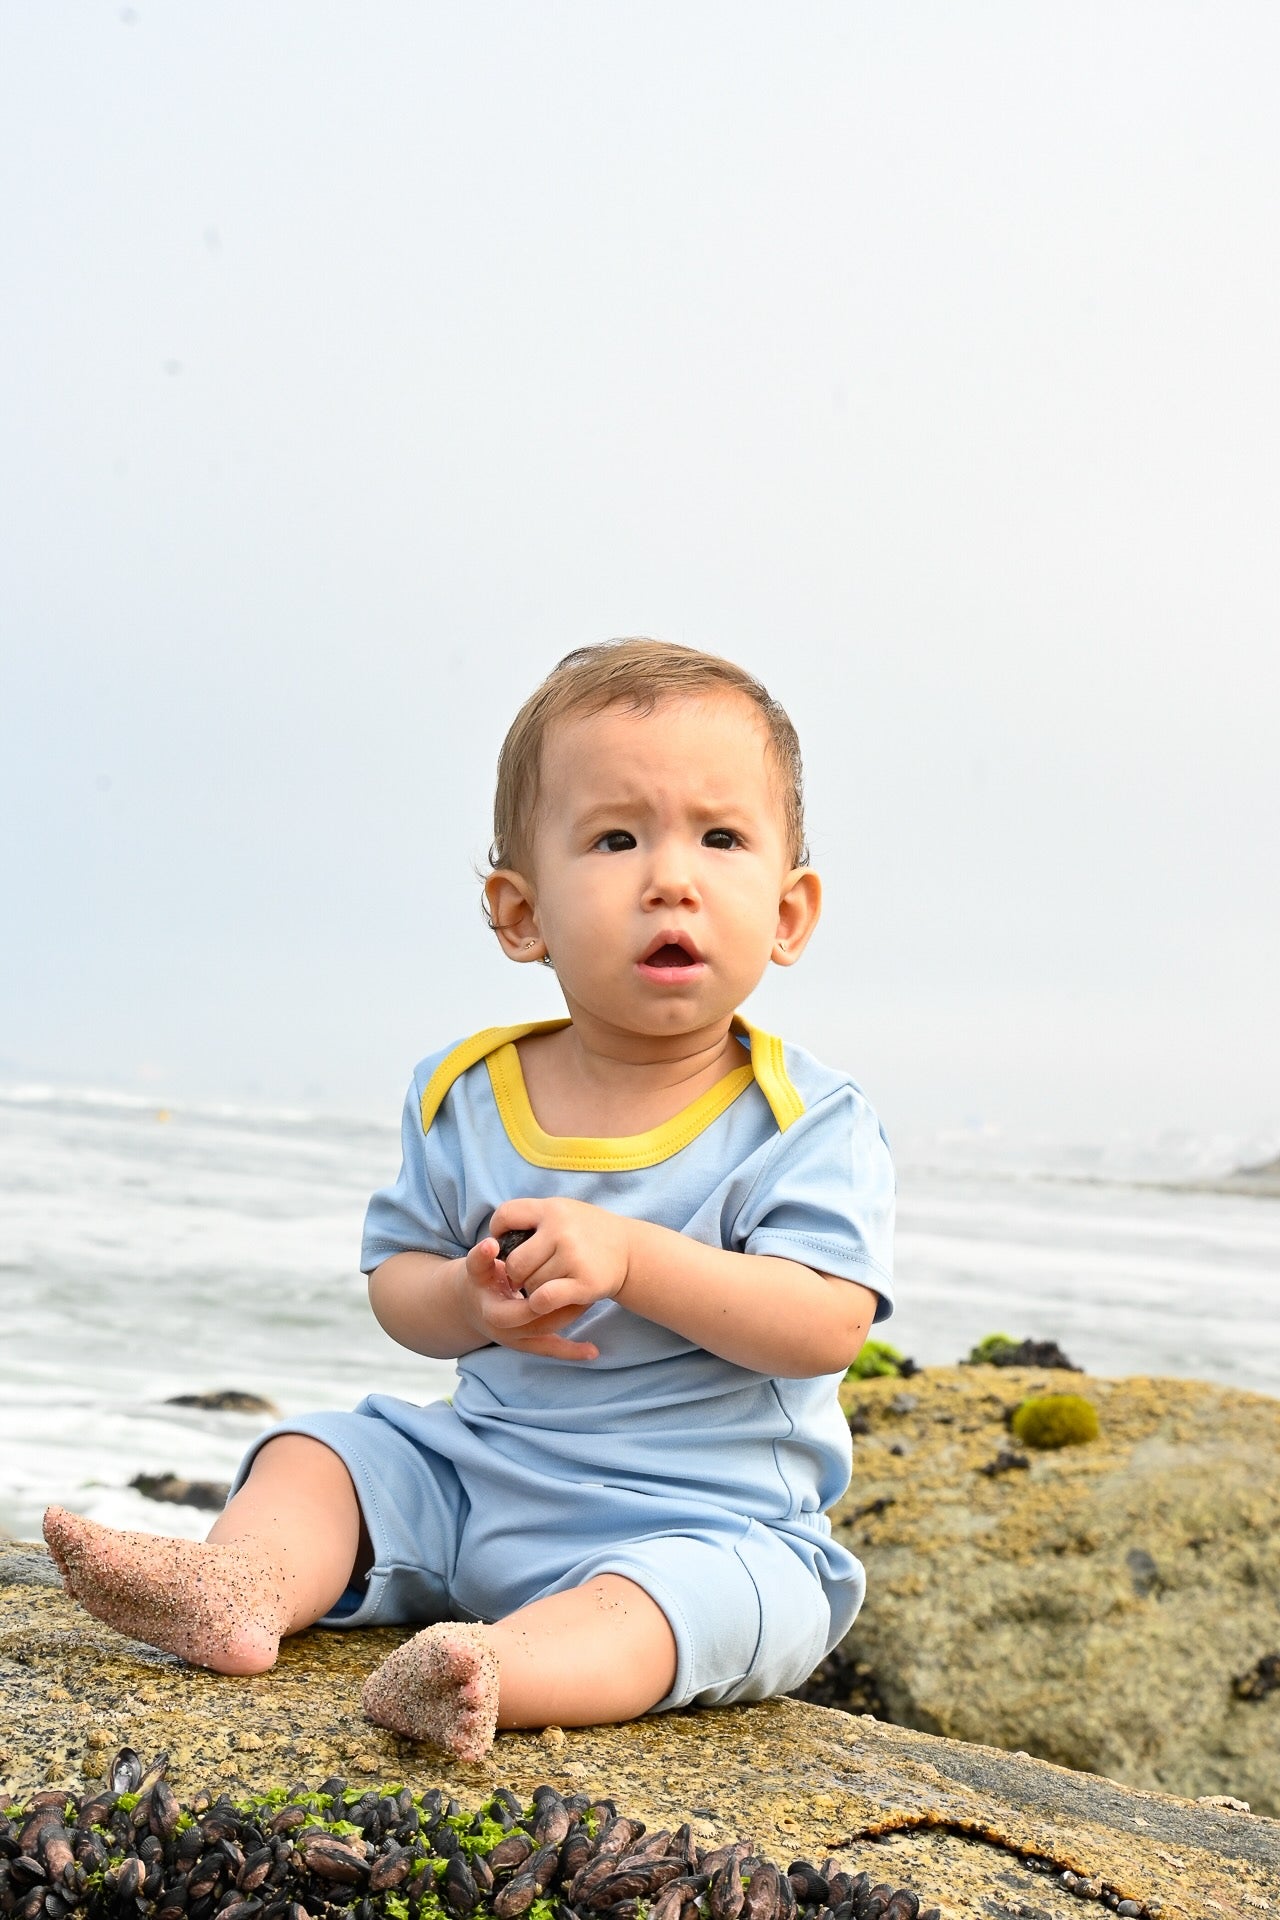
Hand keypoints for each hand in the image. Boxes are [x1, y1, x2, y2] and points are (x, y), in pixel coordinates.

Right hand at [461, 1231, 601, 1362]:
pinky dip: (571, 1352)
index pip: (515, 1303)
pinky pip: (550, 1350)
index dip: (538, 1290)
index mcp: (490, 1308)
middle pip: (534, 1321)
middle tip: (579, 1282)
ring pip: (545, 1332)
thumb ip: (482, 1258)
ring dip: (569, 1315)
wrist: (474, 1304)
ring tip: (590, 1295)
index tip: (560, 1276)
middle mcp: (502, 1329)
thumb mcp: (476, 1267)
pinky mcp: (527, 1345)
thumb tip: (491, 1245)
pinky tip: (593, 1351)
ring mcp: (515, 1339)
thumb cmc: (481, 1278)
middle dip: (558, 1302)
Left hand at [486, 1196, 633, 1323]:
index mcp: (552, 1209)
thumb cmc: (588, 1232)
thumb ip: (533, 1217)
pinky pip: (544, 1298)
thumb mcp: (563, 1211)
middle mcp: (561, 1230)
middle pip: (514, 1261)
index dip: (498, 1232)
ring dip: (533, 1290)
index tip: (506, 1245)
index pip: (505, 1215)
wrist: (630, 1251)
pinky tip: (546, 1300)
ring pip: (529, 1284)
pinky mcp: (584, 1283)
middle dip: (515, 1274)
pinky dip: (539, 1304)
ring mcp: (573, 1256)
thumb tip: (497, 1236)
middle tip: (526, 1276)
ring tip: (547, 1283)